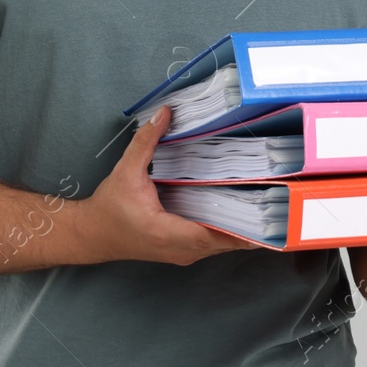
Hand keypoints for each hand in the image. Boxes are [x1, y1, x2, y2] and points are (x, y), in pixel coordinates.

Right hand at [76, 105, 261, 265]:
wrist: (92, 235)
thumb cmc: (109, 207)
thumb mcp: (126, 171)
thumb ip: (146, 142)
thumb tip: (166, 113)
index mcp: (167, 232)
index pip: (212, 234)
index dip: (240, 225)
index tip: (263, 211)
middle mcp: (180, 249)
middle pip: (224, 241)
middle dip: (249, 222)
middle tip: (273, 198)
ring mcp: (182, 254)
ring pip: (221, 245)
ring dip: (241, 227)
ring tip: (265, 202)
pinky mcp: (182, 251)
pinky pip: (212, 243)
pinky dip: (228, 230)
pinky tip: (240, 210)